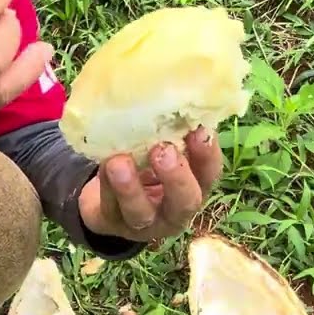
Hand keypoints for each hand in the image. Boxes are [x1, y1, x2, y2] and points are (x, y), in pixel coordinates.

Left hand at [78, 127, 221, 242]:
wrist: (108, 199)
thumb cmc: (145, 164)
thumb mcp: (163, 148)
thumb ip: (173, 131)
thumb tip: (180, 90)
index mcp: (194, 187)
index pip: (210, 174)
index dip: (207, 155)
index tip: (199, 130)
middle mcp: (174, 210)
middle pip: (185, 202)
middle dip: (176, 177)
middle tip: (163, 150)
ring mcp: (144, 223)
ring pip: (141, 212)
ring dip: (130, 187)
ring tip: (119, 162)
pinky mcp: (113, 223)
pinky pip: (109, 207)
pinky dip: (106, 184)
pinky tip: (104, 162)